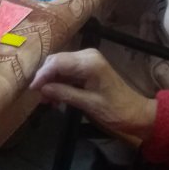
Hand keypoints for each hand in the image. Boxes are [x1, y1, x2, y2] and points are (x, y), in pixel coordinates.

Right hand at [29, 49, 156, 143]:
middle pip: (56, 61)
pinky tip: (56, 96)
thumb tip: (42, 89)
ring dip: (51, 81)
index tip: (31, 89)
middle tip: (39, 97)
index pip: (57, 63)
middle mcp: (87, 55)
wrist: (137, 114)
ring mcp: (88, 59)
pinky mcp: (88, 66)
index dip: (42, 75)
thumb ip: (64, 93)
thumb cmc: (116, 111)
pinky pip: (67, 70)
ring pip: (60, 65)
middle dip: (45, 78)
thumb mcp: (89, 105)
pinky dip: (59, 81)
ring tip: (47, 100)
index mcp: (89, 63)